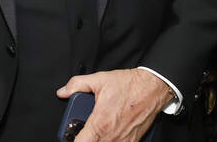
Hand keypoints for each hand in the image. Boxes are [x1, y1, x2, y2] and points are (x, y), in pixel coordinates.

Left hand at [56, 68, 172, 141]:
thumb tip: (63, 91)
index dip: (72, 140)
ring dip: (99, 140)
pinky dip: (112, 140)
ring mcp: (123, 141)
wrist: (152, 87)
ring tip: (98, 131)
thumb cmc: (129, 85)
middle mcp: (111, 136)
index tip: (71, 136)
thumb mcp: (99, 79)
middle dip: (86, 139)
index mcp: (99, 123)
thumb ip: (77, 85)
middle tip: (85, 131)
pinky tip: (111, 131)